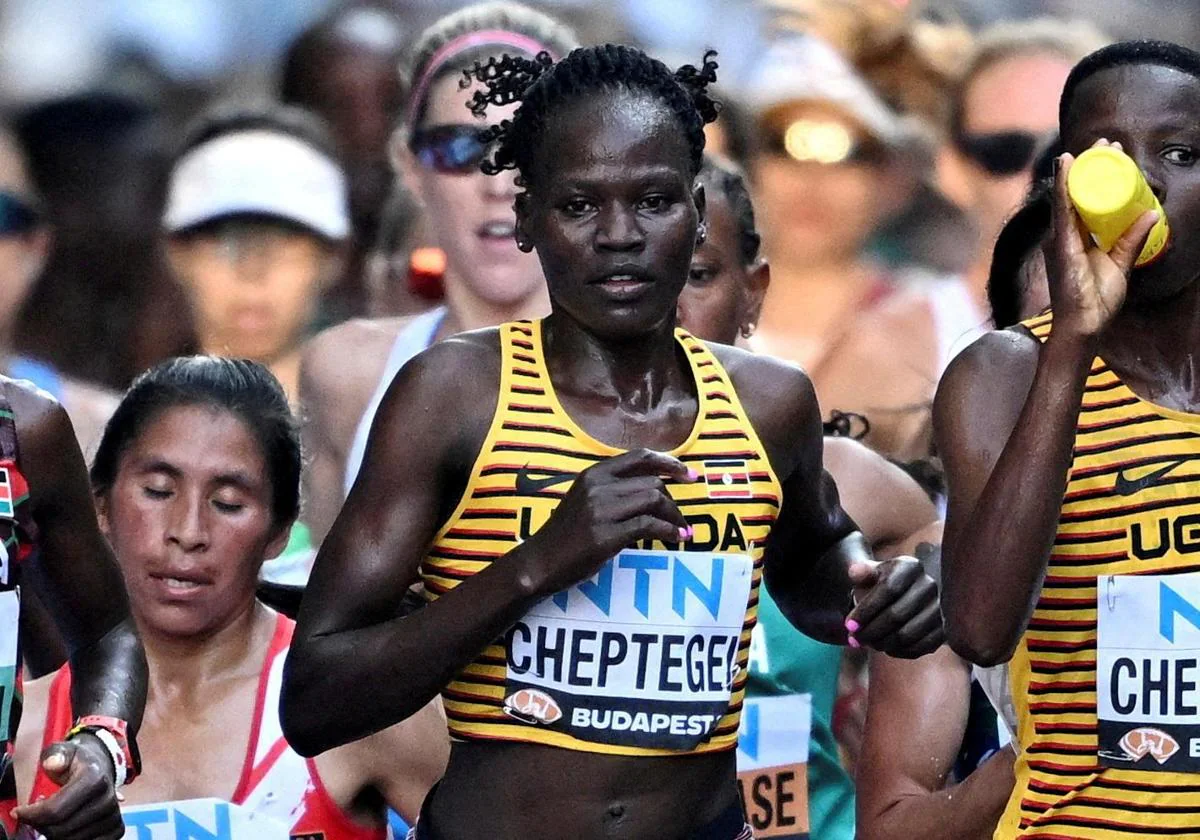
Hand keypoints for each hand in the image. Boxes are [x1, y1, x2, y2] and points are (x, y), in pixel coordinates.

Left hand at [14, 736, 122, 839]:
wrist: (101, 766)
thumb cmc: (77, 762)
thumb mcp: (64, 751)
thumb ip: (56, 754)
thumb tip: (53, 763)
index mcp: (94, 779)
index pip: (55, 811)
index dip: (31, 815)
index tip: (20, 812)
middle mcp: (108, 799)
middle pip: (61, 830)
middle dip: (41, 825)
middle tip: (36, 814)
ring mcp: (113, 816)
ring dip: (55, 832)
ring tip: (53, 816)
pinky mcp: (116, 829)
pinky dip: (72, 838)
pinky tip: (67, 825)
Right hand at [516, 448, 695, 595]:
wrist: (540, 562)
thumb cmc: (566, 534)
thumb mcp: (586, 500)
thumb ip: (613, 489)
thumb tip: (655, 489)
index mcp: (594, 473)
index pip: (640, 456)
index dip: (670, 462)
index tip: (689, 474)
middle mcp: (598, 486)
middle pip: (652, 481)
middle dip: (673, 501)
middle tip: (681, 518)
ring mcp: (601, 509)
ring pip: (654, 499)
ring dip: (674, 516)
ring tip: (682, 530)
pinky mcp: (605, 534)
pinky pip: (649, 525)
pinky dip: (668, 531)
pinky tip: (674, 538)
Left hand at [845, 557, 942, 657]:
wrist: (906, 594)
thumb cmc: (882, 584)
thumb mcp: (871, 573)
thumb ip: (861, 572)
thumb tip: (854, 572)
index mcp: (910, 567)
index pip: (888, 589)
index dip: (866, 610)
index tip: (848, 625)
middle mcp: (929, 585)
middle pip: (897, 615)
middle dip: (871, 631)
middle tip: (854, 640)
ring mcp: (940, 608)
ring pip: (908, 634)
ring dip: (883, 644)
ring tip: (868, 644)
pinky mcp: (944, 630)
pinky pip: (921, 647)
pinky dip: (900, 652)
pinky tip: (885, 648)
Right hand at [1045, 140, 1159, 340]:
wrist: (1083, 325)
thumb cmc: (1097, 301)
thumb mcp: (1121, 263)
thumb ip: (1132, 239)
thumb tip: (1153, 213)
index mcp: (1076, 238)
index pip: (1085, 200)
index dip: (1096, 176)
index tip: (1111, 154)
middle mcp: (1063, 235)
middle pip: (1075, 193)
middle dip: (1089, 166)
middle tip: (1106, 143)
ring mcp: (1059, 239)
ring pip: (1068, 195)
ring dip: (1078, 169)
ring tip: (1092, 148)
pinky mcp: (1060, 245)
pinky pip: (1062, 210)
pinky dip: (1063, 187)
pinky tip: (1067, 168)